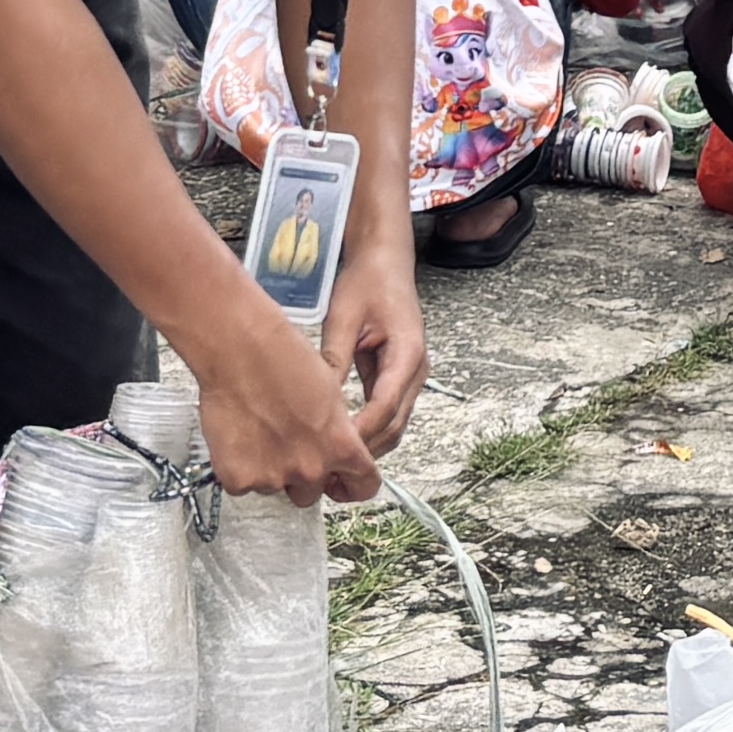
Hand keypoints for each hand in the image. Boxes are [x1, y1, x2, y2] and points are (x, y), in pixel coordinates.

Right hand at [193, 299, 375, 505]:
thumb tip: (334, 447)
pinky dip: (240, 467)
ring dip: (270, 468)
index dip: (353, 485)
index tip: (343, 482)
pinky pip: (244, 484)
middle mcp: (310, 468)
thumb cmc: (283, 358)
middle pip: (312, 492)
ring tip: (260, 430)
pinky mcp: (239, 479)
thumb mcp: (332, 393)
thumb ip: (337, 431)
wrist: (241, 350)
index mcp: (340, 446)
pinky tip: (240, 436)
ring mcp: (273, 478)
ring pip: (275, 486)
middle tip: (287, 443)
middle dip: (302, 475)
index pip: (363, 486)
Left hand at [318, 245, 427, 465]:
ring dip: (367, 447)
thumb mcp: (343, 318)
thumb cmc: (368, 282)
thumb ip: (333, 360)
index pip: (385, 405)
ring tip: (332, 464)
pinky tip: (340, 440)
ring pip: (393, 426)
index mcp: (408, 352)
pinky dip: (368, 431)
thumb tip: (316, 402)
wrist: (385, 262)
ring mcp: (411, 376)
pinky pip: (386, 414)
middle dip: (364, 451)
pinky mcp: (398, 378)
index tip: (332, 447)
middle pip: (394, 425)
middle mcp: (416, 370)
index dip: (360, 431)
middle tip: (328, 469)